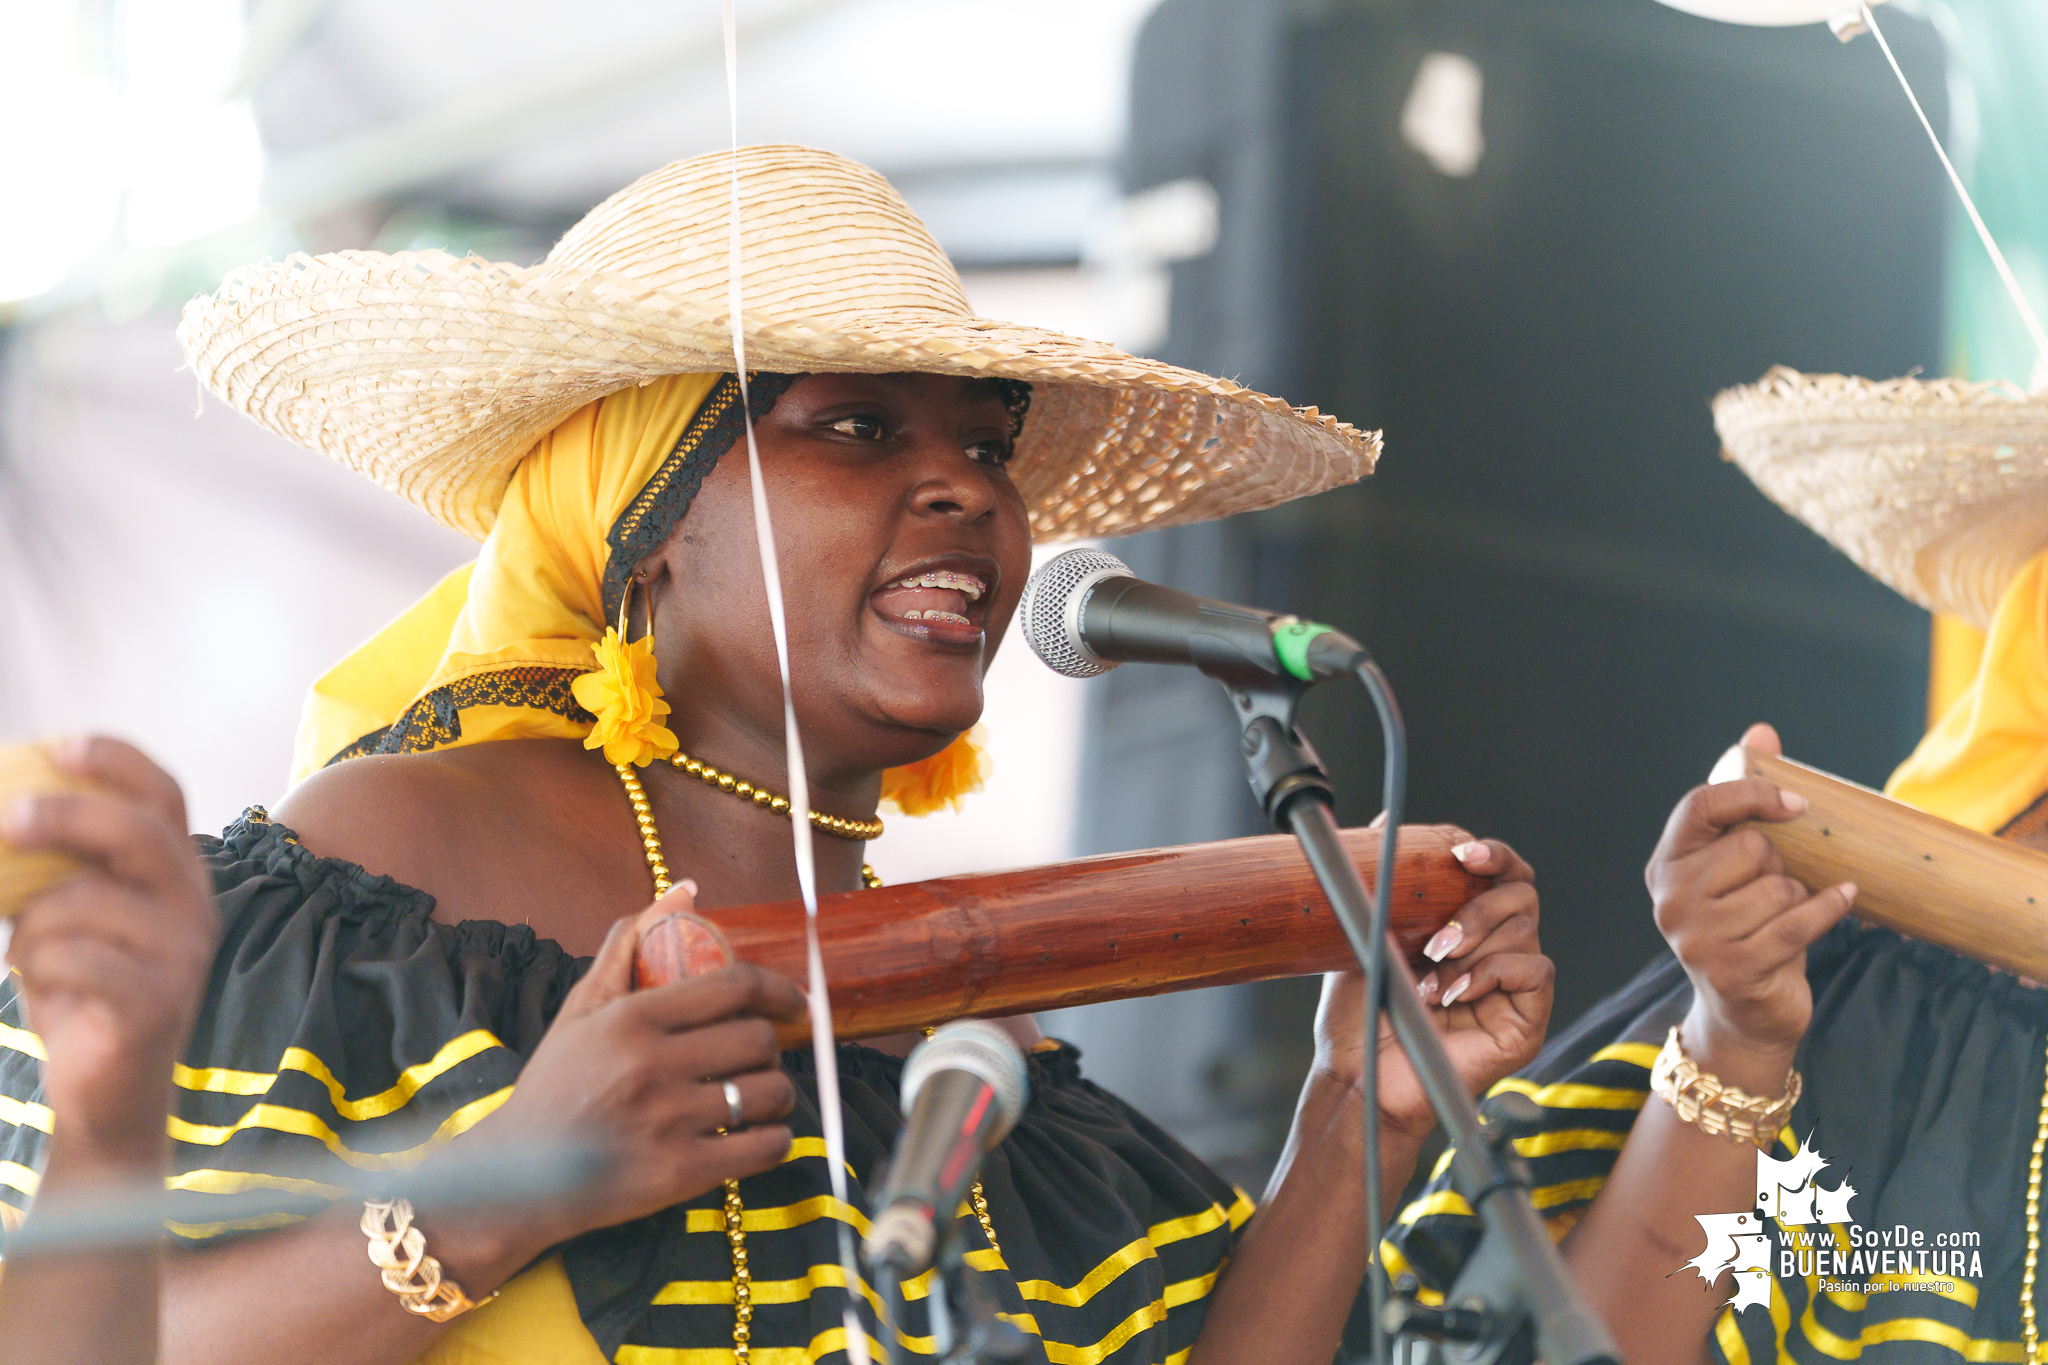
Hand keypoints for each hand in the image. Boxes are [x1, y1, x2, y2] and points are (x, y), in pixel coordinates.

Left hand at [1, 737, 218, 1171]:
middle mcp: (193, 905)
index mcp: (175, 874)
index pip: (164, 796)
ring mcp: (183, 954)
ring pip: (87, 903)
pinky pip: (76, 959)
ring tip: (29, 955)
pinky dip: (40, 968)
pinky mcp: (157, 1002)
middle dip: (70, 816)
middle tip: (10, 818)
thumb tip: (5, 812)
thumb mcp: (70, 915)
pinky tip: (46, 989)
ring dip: (32, 927)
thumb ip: (58, 868)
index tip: (63, 744)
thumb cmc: (84, 990)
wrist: (107, 1090)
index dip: (119, 762)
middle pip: (141, 833)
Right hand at [465, 890, 803, 1249]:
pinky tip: (760, 1135)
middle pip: (759, 1039)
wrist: (515, 1177)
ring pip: (769, 1093)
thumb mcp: (582, 1009)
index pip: (735, 986)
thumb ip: (630, 944)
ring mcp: (667, 1122)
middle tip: (758, 1058)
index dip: (781, 991)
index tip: (797, 1004)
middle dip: (771, 1047)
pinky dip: (776, 1139)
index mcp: (631, 1019)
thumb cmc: (554, 1086)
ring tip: (759, 1097)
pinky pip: (764, 1149)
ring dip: (777, 1094)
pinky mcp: (679, 1174)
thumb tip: (687, 889)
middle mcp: (651, 1066)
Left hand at [1313, 832, 1552, 1148]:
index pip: (1499, 873)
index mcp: (1464, 925)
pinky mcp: (1526, 1022)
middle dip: (1480, 906)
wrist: (1362, 1076)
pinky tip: (1453, 996)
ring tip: (1431, 978)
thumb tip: (1384, 820)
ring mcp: (1513, 986)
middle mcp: (1494, 951)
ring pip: (1526, 931)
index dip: (1490, 854)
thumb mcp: (1362, 933)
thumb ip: (1382, 882)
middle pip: (1522, 894)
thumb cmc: (1361, 1014)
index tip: (1463, 853)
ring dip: (1474, 947)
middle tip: (1437, 938)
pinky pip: (1535, 972)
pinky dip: (1492, 974)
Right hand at [1646, 723, 1854, 1086]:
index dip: (1750, 795)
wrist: (1745, 1014)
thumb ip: (1745, 799)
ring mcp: (1696, 937)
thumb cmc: (1746, 925)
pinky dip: (1829, 909)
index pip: (1700, 806)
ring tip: (1785, 917)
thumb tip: (1761, 730)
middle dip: (1781, 865)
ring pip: (1778, 888)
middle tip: (1775, 888)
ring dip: (1798, 898)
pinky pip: (1797, 922)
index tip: (1796, 803)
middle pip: (1751, 848)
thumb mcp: (1740, 864)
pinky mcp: (1733, 968)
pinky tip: (1844, 899)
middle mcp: (1670, 898)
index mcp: (1665, 865)